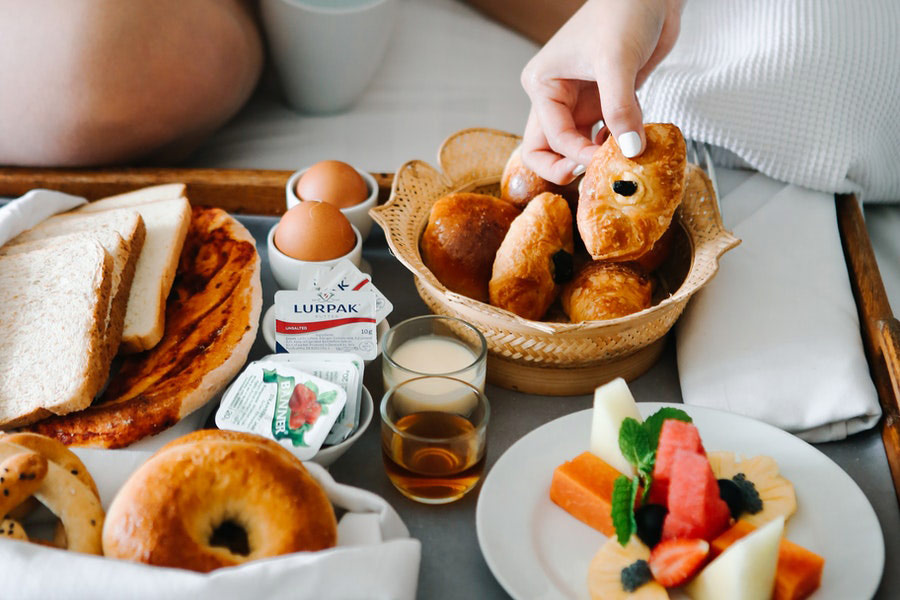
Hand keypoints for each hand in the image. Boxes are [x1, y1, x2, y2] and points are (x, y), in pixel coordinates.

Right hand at [519, 0, 682, 183]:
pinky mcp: (606, 102)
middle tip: (592, 175)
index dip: (576, 154)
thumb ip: (620, 109)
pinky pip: (607, 135)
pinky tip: (636, 138)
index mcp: (543, 85)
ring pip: (578, 146)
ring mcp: (581, 101)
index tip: (604, 161)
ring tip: (621, 160)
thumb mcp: (617, 61)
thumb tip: (629, 151)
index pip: (552, 137)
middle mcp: (556, 97)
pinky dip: (620, 142)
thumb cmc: (622, 12)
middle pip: (548, 150)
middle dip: (568, 167)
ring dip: (597, 157)